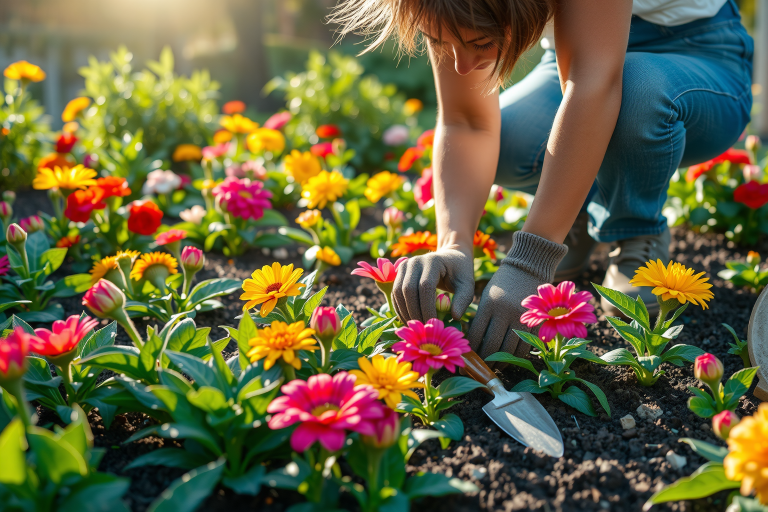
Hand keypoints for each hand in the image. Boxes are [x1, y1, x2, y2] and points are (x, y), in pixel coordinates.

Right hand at [392, 246, 474, 322]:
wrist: (450, 258)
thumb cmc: (460, 273)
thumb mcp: (467, 284)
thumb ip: (463, 299)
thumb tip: (455, 317)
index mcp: (433, 261)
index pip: (425, 287)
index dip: (427, 308)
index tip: (434, 324)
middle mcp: (415, 261)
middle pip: (408, 290)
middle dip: (414, 312)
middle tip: (423, 328)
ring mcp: (405, 266)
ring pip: (398, 292)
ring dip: (405, 312)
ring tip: (416, 326)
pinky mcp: (399, 273)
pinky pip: (395, 294)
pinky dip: (400, 308)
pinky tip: (409, 319)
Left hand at [468, 231, 567, 359]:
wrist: (529, 267)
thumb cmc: (504, 282)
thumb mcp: (488, 295)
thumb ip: (482, 316)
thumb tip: (475, 341)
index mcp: (488, 305)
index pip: (476, 334)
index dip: (471, 349)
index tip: (467, 357)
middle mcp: (504, 313)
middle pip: (491, 345)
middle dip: (484, 359)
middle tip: (480, 366)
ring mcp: (521, 318)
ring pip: (509, 350)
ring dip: (501, 362)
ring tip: (495, 366)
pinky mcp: (535, 322)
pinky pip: (525, 347)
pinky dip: (517, 356)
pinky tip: (511, 358)